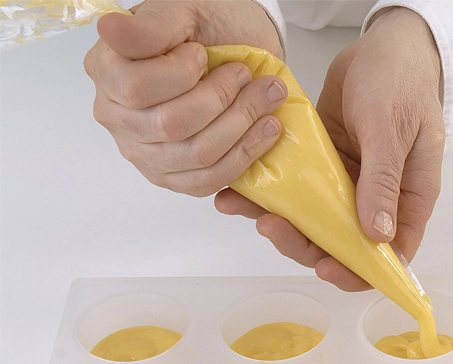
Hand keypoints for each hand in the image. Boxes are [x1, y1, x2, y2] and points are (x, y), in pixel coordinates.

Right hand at [84, 0, 286, 195]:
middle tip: (246, 75)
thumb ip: (151, 27)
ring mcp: (147, 156)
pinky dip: (245, 156)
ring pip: (198, 155)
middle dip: (221, 99)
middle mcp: (119, 120)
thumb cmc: (206, 28)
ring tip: (268, 98)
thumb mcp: (182, 11)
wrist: (236, 48)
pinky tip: (265, 130)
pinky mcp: (175, 179)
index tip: (203, 55)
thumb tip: (109, 30)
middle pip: (172, 126)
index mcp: (108, 74)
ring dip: (241, 126)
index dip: (179, 74)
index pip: (136, 89)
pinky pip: (209, 181)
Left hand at [216, 8, 443, 290]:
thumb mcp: (392, 130)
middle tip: (271, 224)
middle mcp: (374, 201)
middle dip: (303, 244)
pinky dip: (265, 194)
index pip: (387, 256)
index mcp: (406, 201)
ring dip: (279, 223)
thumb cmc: (401, 82)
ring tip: (248, 208)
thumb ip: (384, 181)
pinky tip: (237, 191)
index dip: (358, 272)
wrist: (381, 46)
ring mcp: (344, 187)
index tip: (326, 268)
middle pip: (339, 245)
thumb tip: (378, 236)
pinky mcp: (319, 169)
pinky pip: (293, 192)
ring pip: (311, 223)